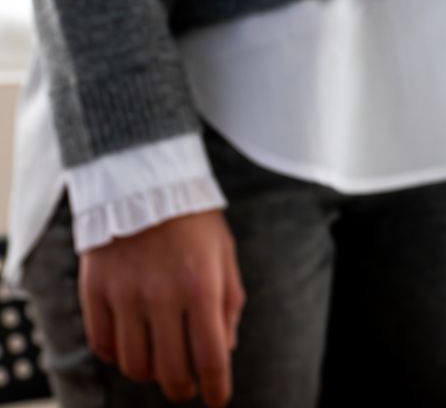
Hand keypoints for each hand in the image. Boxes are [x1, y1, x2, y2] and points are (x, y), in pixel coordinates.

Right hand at [80, 210, 243, 405]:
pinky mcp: (94, 293)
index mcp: (202, 287)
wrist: (142, 183)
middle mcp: (162, 296)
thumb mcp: (225, 255)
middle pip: (170, 370)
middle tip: (187, 389)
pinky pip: (103, 344)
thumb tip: (224, 350)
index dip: (216, 387)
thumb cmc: (193, 220)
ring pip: (134, 364)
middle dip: (182, 388)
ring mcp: (124, 296)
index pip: (210, 356)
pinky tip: (132, 347)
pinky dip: (118, 355)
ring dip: (151, 374)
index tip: (217, 400)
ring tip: (161, 365)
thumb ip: (228, 303)